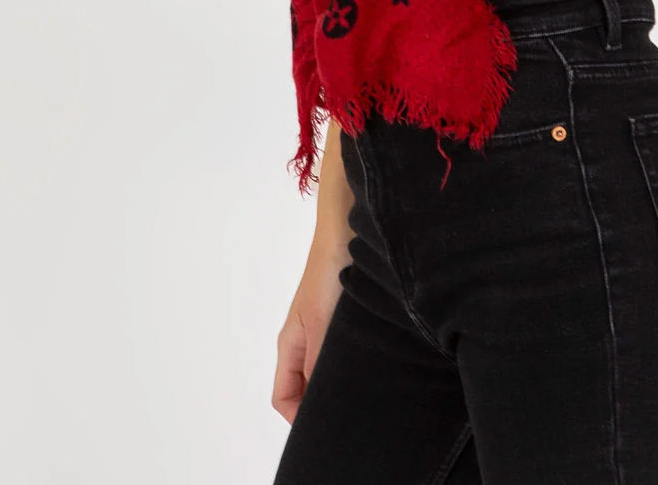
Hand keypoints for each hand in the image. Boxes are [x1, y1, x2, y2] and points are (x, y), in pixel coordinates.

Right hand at [272, 239, 348, 424]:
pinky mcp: (345, 319)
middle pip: (304, 386)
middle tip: (349, 412)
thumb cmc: (330, 272)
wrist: (349, 231)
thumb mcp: (323, 326)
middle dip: (321, 403)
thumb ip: (318, 365)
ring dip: (340, 380)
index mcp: (291, 343)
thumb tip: (321, 404)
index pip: (283, 396)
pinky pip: (344, 352)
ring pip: (326, 370)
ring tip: (364, 390)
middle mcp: (305, 339)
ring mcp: (324, 329)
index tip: (323, 426)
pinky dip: (355, 362)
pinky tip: (374, 363)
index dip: (297, 417)